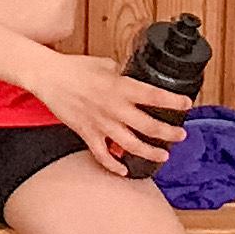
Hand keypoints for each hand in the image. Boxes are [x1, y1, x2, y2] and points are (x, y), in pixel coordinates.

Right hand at [33, 53, 192, 176]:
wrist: (47, 76)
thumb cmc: (74, 67)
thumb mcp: (105, 63)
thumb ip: (122, 74)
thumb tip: (132, 78)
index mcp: (120, 87)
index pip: (155, 96)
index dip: (174, 102)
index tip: (186, 104)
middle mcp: (114, 107)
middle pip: (149, 126)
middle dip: (169, 133)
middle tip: (180, 135)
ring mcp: (100, 122)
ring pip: (131, 145)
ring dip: (150, 152)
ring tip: (162, 156)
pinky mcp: (86, 132)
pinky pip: (102, 155)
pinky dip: (114, 165)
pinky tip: (123, 169)